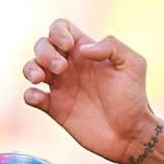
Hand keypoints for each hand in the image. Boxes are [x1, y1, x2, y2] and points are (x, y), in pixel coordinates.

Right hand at [21, 18, 158, 163]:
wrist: (130, 134)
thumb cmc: (134, 99)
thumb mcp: (134, 65)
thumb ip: (113, 46)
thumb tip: (82, 49)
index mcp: (86, 52)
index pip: (61, 28)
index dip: (58, 31)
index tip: (69, 47)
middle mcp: (70, 66)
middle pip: (42, 45)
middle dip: (45, 52)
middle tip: (62, 68)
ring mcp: (61, 87)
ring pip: (32, 67)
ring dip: (30, 68)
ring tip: (40, 79)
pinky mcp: (55, 109)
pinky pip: (31, 96)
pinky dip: (29, 94)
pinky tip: (40, 98)